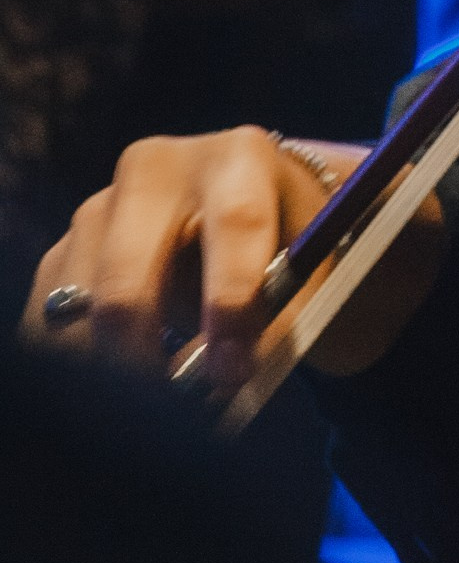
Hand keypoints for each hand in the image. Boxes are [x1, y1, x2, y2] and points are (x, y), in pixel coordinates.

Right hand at [18, 126, 408, 390]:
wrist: (245, 212)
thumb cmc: (287, 243)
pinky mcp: (63, 250)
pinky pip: (46, 323)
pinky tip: (112, 383)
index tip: (231, 371)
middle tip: (168, 406)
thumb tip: (222, 386)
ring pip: (80, 308)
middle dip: (144, 353)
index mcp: (239, 156)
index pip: (236, 222)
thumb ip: (279, 317)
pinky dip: (73, 367)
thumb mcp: (309, 267)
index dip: (232, 302)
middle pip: (128, 274)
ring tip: (147, 398)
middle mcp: (158, 167)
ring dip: (107, 369)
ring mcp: (100, 206)